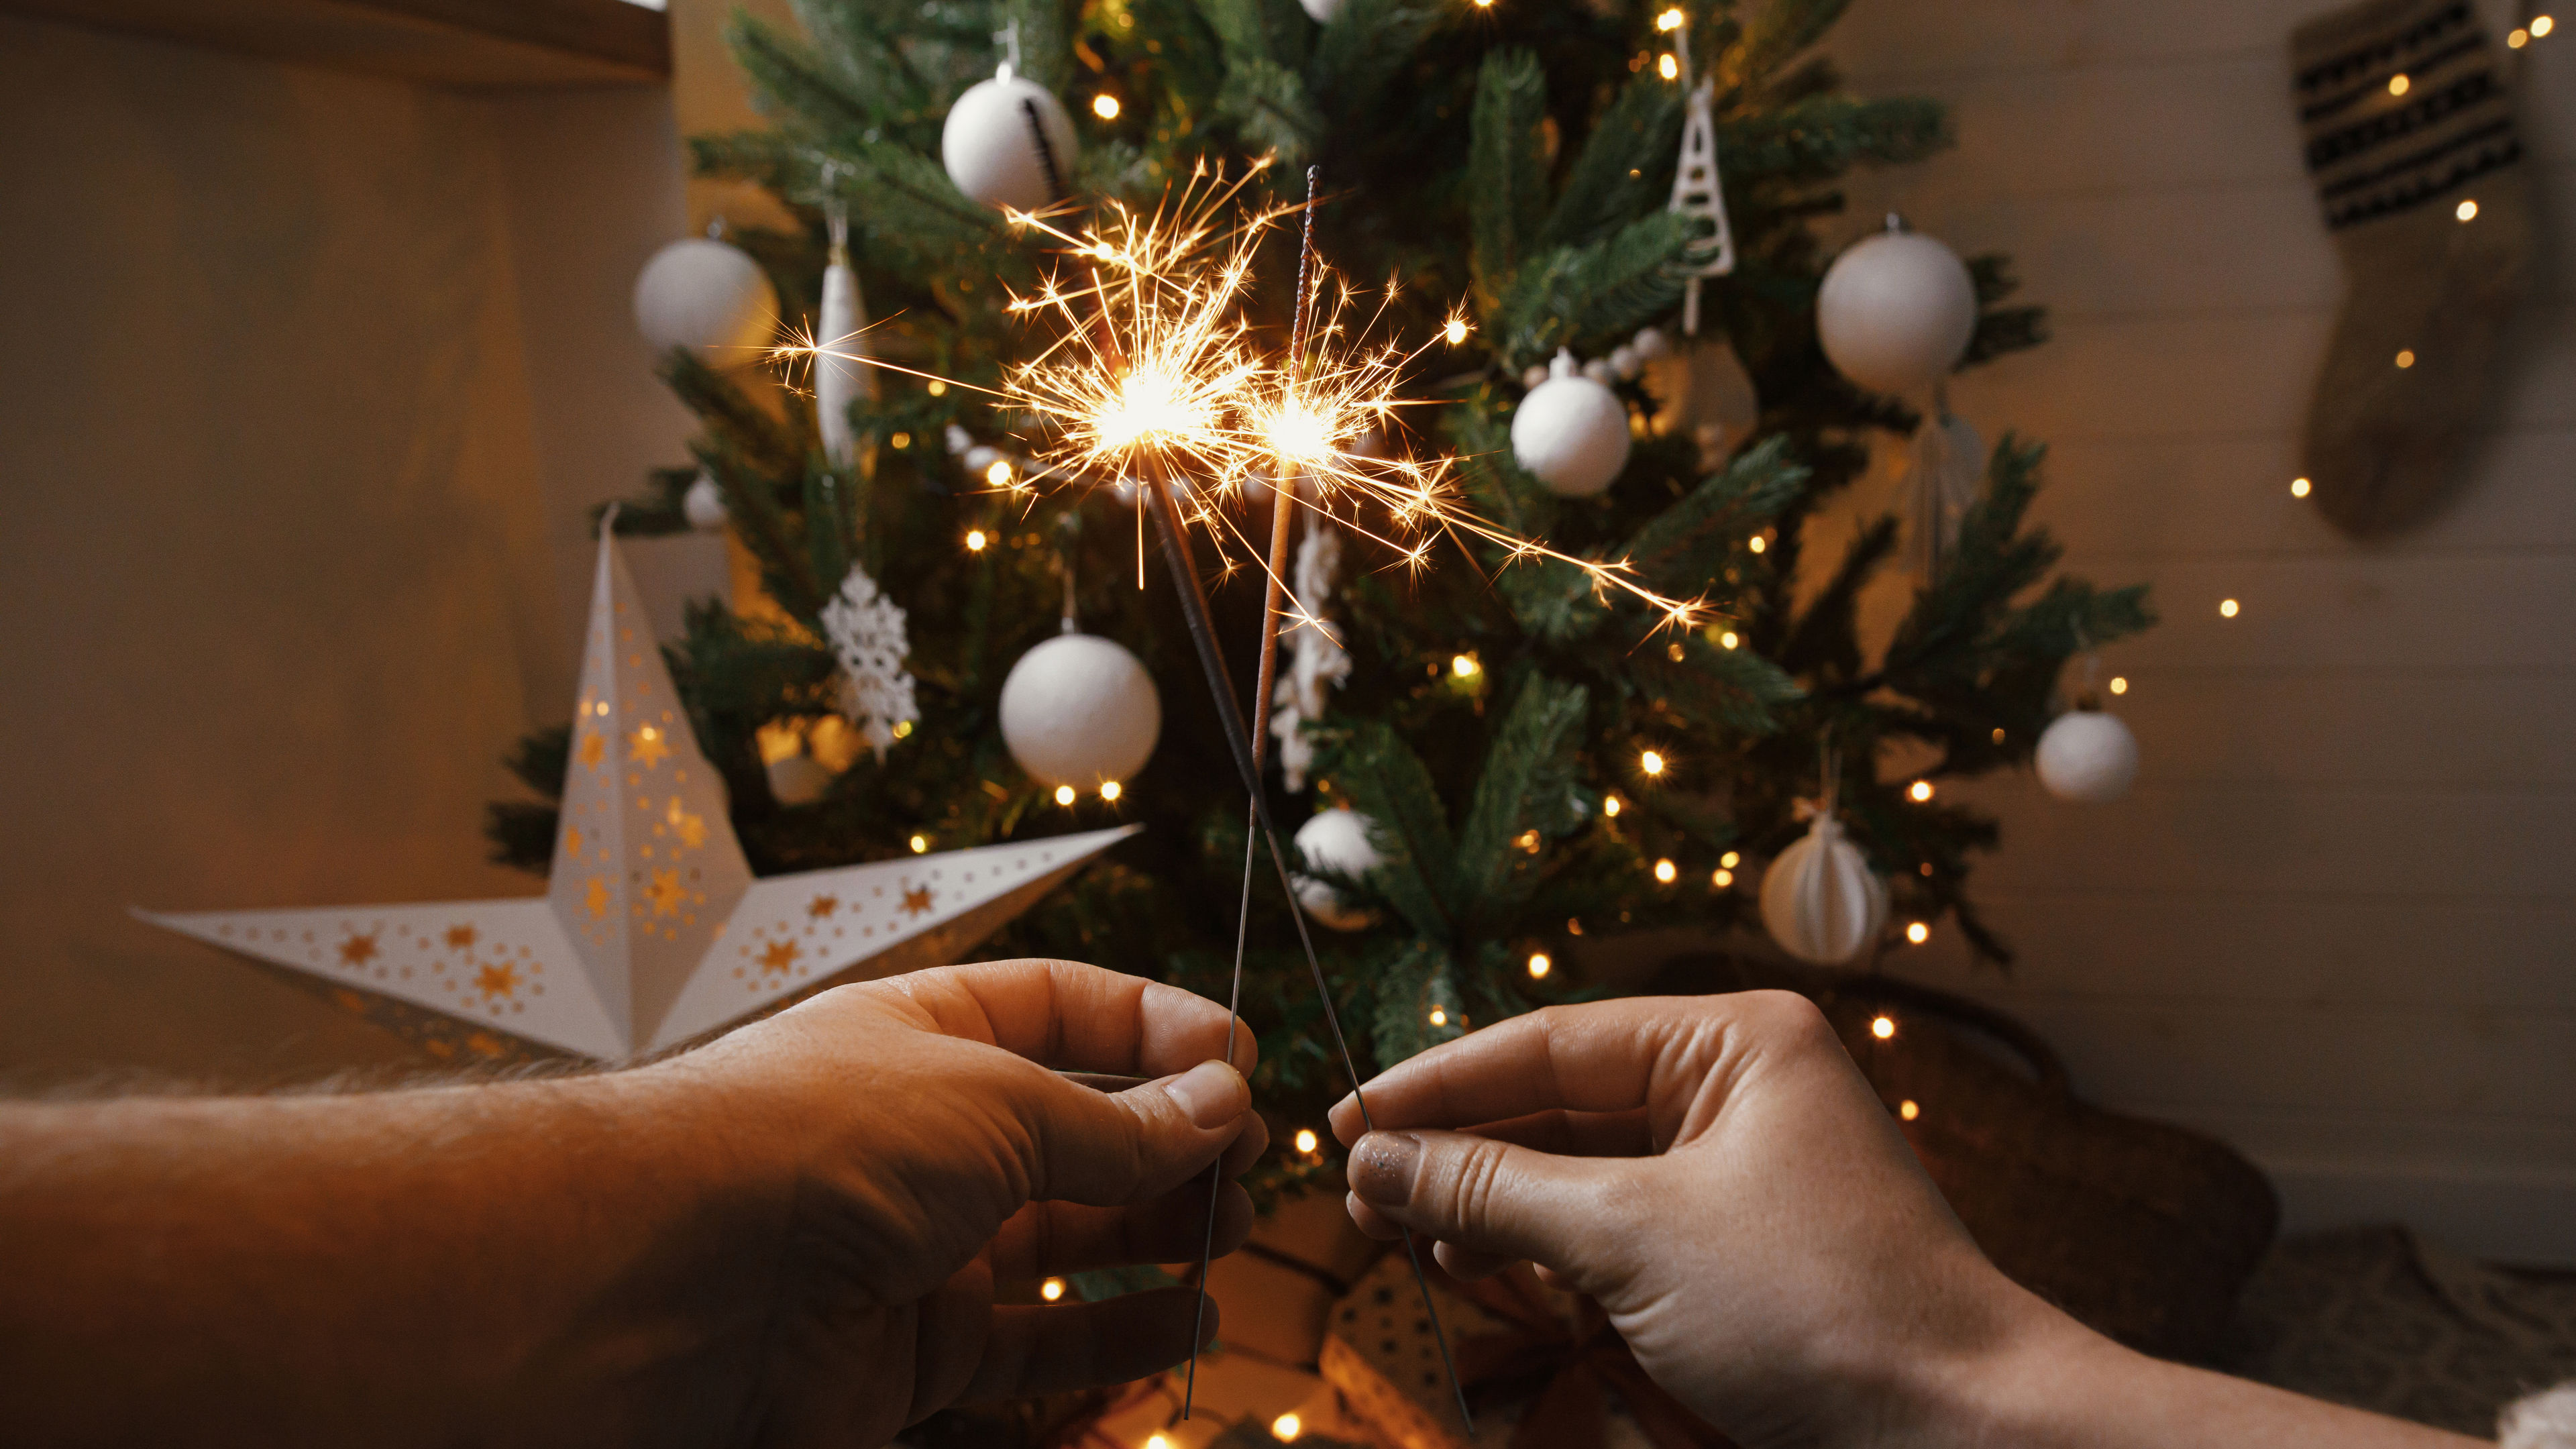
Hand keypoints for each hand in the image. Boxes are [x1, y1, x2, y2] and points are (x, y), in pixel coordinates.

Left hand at [662, 958, 1263, 1445]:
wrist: (676, 1282)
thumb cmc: (813, 1145)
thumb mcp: (994, 1101)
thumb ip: (1119, 1122)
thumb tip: (1221, 1105)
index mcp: (927, 1036)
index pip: (1064, 1011)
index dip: (1156, 1030)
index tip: (1239, 1060)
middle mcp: (926, 1135)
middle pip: (1077, 1130)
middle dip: (1172, 1139)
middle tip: (1252, 1158)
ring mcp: (923, 1246)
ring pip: (1069, 1238)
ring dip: (1161, 1233)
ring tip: (1234, 1231)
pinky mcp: (918, 1350)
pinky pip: (1041, 1340)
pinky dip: (1120, 1333)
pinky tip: (1188, 1319)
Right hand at [1331, 993, 2481, 1448]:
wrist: (1962, 1433)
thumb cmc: (1822, 1310)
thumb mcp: (1631, 1237)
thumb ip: (1493, 1190)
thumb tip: (1377, 1160)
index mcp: (1735, 1042)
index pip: (1547, 1043)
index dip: (1436, 1084)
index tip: (1345, 1119)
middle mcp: (1738, 1089)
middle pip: (1558, 1105)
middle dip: (1460, 1153)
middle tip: (1359, 1194)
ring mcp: (1742, 1171)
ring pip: (1581, 1171)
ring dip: (1494, 1209)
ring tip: (1409, 1237)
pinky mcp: (1740, 1249)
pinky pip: (1619, 1228)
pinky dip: (1548, 1251)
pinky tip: (1482, 1269)